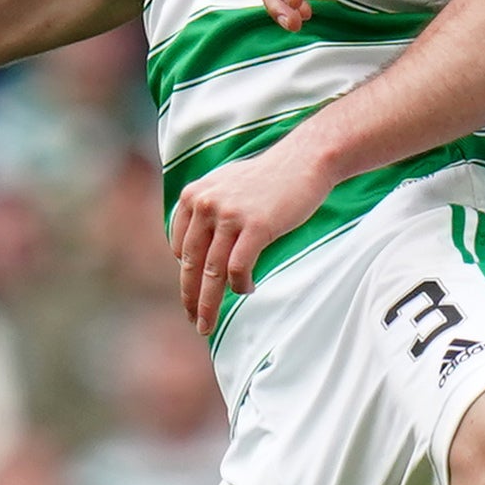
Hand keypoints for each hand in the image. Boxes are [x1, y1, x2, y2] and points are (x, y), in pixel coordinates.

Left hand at [170, 137, 337, 333]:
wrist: (304, 160)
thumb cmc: (268, 177)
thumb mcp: (225, 185)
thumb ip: (205, 210)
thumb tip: (192, 249)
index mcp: (193, 195)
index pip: (179, 246)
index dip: (186, 274)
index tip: (194, 292)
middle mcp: (205, 204)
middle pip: (191, 264)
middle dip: (191, 298)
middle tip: (194, 321)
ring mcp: (229, 215)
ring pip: (212, 272)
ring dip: (209, 303)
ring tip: (210, 324)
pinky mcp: (255, 226)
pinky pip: (239, 268)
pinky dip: (240, 285)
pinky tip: (248, 289)